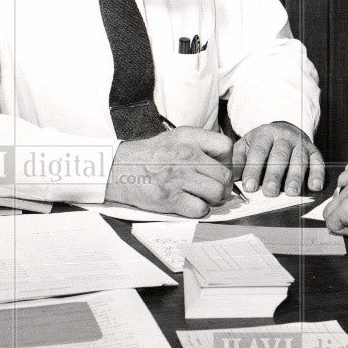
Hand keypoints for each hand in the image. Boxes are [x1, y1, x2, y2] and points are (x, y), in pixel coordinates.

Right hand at [104, 127, 233, 217]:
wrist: (119, 169)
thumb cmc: (151, 155)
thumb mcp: (177, 137)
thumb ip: (202, 144)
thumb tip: (227, 161)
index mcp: (189, 138)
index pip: (226, 147)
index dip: (228, 160)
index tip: (219, 166)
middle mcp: (185, 156)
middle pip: (224, 175)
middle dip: (223, 185)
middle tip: (214, 187)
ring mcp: (178, 178)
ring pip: (216, 193)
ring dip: (213, 199)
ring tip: (203, 196)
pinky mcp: (170, 199)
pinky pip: (200, 209)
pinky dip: (199, 210)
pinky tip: (191, 203)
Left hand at [233, 121, 324, 196]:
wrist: (283, 131)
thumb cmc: (261, 145)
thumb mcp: (245, 146)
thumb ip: (237, 160)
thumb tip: (230, 177)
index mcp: (264, 134)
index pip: (259, 151)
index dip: (254, 169)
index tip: (249, 187)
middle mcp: (284, 136)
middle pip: (280, 155)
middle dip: (275, 174)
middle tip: (270, 192)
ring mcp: (301, 143)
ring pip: (299, 159)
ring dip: (296, 177)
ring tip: (291, 192)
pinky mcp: (314, 151)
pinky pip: (318, 162)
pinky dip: (317, 174)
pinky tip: (314, 187)